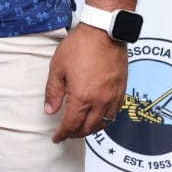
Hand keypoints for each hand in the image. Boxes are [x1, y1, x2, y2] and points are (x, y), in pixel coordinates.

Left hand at [43, 25, 126, 141]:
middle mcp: (100, 101)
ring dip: (90, 130)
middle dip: (75, 134)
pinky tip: (98, 117)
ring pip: (103, 124)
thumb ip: (53, 92)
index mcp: (82, 97)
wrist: (104, 33)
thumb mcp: (58, 68)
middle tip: (66, 134)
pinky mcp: (121, 91)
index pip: (71, 124)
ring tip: (80, 128)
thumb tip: (50, 110)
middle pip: (88, 128)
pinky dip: (105, 120)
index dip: (63, 134)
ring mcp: (113, 97)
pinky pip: (114, 114)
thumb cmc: (80, 47)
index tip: (56, 138)